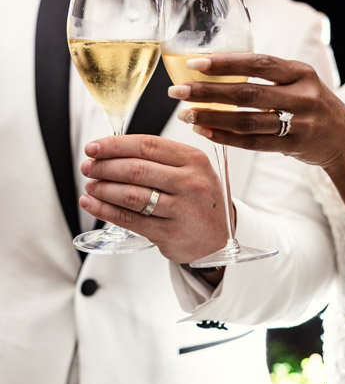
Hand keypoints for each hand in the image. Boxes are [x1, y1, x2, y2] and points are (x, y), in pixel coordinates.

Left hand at [79, 135, 227, 263]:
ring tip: (90, 186)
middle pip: (136, 169)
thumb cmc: (198, 200)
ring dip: (103, 189)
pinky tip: (93, 204)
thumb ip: (160, 159)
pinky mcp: (169, 233)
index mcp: (194, 160)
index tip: (94, 147)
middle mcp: (190, 182)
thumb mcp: (192, 170)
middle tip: (89, 167)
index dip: (115, 145)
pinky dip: (105, 210)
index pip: (147, 145)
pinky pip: (130, 219)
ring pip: (131, 195)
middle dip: (104, 167)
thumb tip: (113, 151)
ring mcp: (181, 209)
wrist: (217, 238)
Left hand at [167, 53, 344, 170]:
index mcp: (301, 72)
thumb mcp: (301, 82)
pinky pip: (254, 143)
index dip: (225, 63)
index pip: (258, 63)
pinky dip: (226, 137)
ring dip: (212, 117)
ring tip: (185, 115)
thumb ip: (269, 76)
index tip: (194, 63)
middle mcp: (303, 96)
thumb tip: (219, 68)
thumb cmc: (314, 106)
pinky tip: (204, 131)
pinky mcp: (295, 146)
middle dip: (208, 92)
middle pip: (248, 93)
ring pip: (247, 120)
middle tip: (178, 91)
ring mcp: (300, 123)